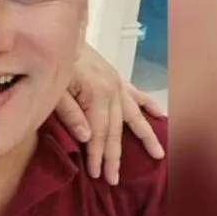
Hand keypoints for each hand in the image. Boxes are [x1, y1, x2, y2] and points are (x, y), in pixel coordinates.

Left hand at [55, 43, 165, 184]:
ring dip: (144, 137)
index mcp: (97, 95)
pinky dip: (149, 105)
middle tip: (114, 179)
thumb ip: (70, 114)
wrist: (61, 36)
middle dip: (114, 156)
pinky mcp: (117, 79)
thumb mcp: (55, 91)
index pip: (99, 134)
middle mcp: (113, 91)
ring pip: (133, 116)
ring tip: (158, 155)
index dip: (98, 156)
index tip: (98, 174)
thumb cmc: (54, 64)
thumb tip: (87, 138)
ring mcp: (118, 85)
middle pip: (115, 131)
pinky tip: (162, 116)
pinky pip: (137, 95)